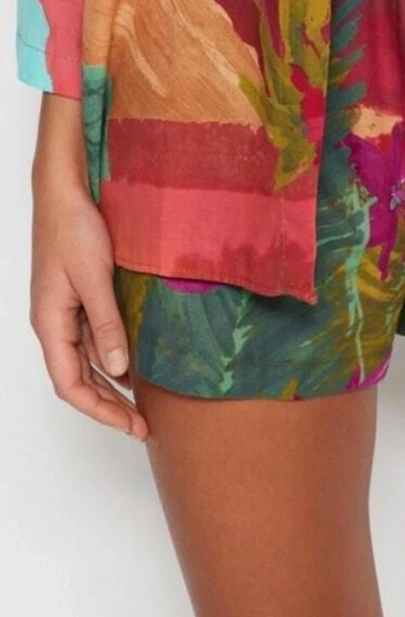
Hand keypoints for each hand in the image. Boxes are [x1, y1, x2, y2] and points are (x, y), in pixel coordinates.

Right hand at [29, 100, 148, 440]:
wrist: (64, 191)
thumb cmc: (73, 228)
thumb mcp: (94, 277)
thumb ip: (106, 324)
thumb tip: (118, 370)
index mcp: (50, 322)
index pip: (69, 384)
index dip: (99, 410)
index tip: (130, 426)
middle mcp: (54, 322)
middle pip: (77, 379)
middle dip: (107, 406)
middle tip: (142, 425)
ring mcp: (65, 310)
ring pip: (85, 360)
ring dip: (110, 384)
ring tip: (141, 404)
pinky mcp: (78, 296)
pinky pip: (92, 338)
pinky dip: (111, 356)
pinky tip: (133, 363)